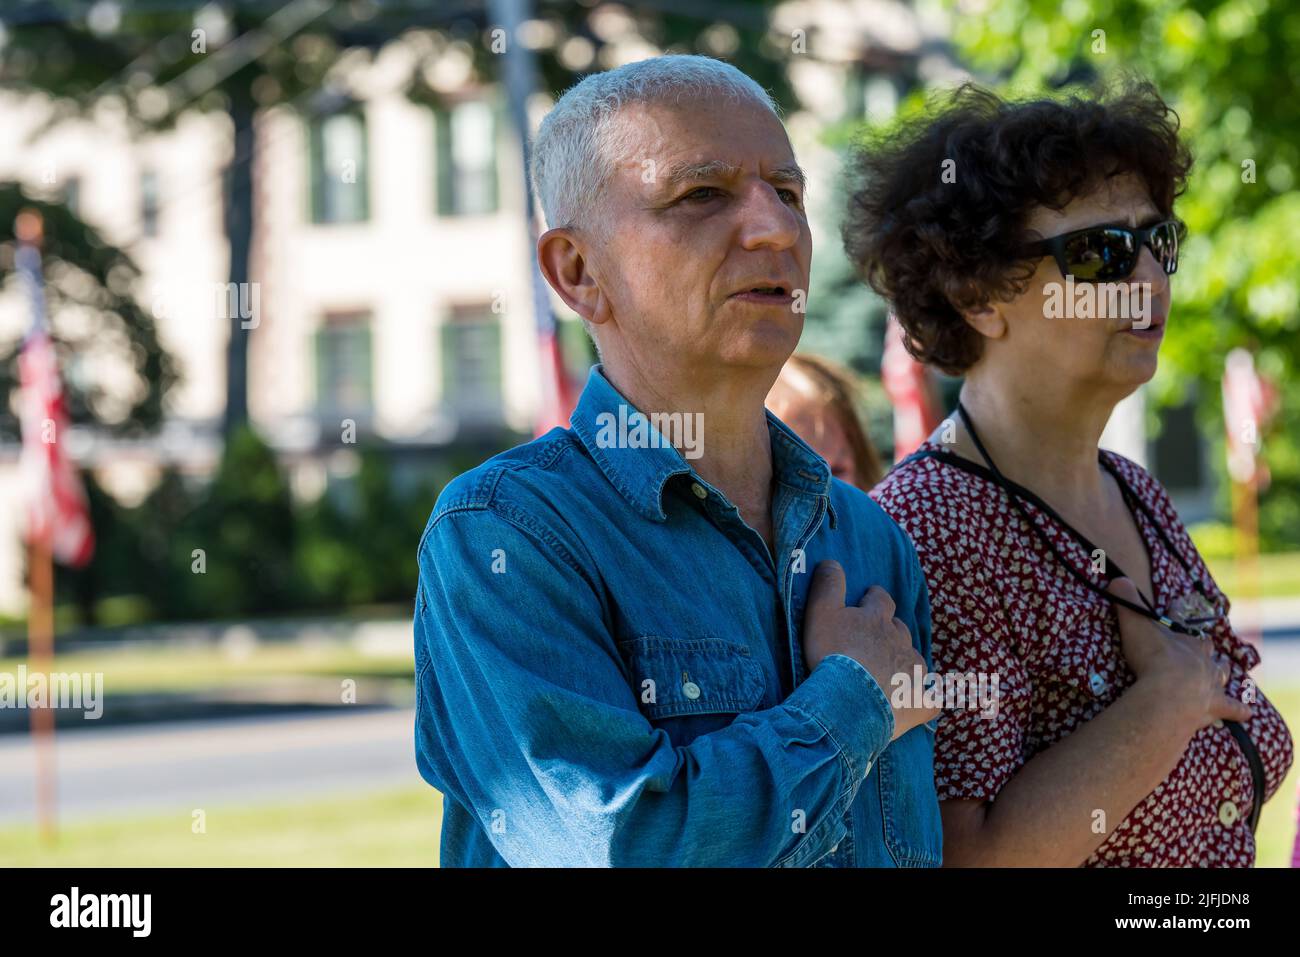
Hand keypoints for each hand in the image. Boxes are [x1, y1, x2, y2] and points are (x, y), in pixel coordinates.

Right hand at [802, 560, 938, 740]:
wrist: (850, 701)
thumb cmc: (832, 655)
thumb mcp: (821, 613)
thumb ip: (828, 586)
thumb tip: (832, 561)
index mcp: (878, 618)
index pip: (881, 599)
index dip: (875, 598)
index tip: (869, 600)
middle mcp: (901, 640)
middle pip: (900, 629)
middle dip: (890, 632)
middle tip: (874, 642)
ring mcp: (914, 670)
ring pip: (914, 659)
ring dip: (903, 663)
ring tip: (889, 675)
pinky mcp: (922, 701)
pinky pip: (931, 699)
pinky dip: (925, 700)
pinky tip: (918, 705)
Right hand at [1108, 577, 1250, 731]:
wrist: (1167, 695)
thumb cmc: (1153, 659)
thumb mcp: (1135, 626)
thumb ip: (1127, 602)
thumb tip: (1117, 579)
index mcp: (1188, 643)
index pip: (1187, 629)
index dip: (1182, 624)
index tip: (1178, 619)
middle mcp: (1204, 663)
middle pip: (1210, 653)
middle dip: (1207, 652)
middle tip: (1204, 651)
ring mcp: (1211, 687)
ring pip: (1222, 677)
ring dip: (1222, 675)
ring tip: (1224, 674)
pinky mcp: (1213, 709)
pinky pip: (1231, 709)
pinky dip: (1238, 711)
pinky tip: (1246, 714)